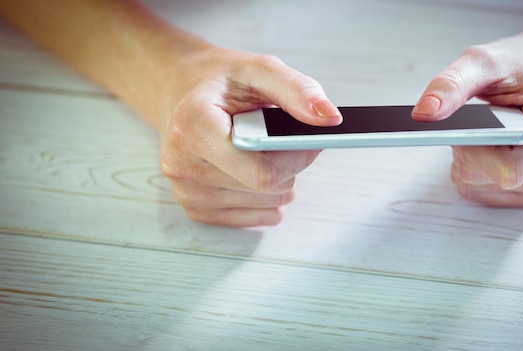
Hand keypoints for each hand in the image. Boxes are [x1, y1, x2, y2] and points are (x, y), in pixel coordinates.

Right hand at [159, 46, 341, 225]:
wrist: (179, 91)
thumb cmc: (219, 81)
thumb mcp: (259, 68)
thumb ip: (297, 90)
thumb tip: (329, 119)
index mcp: (193, 127)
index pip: (263, 170)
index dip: (297, 156)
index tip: (308, 138)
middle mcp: (182, 165)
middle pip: (268, 188)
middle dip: (290, 163)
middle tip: (281, 136)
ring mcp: (187, 193)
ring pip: (268, 204)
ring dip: (279, 179)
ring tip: (260, 148)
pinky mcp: (196, 210)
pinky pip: (256, 217)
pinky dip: (266, 195)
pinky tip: (253, 168)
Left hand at [411, 31, 522, 206]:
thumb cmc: (520, 65)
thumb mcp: (483, 60)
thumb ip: (452, 85)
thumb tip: (423, 114)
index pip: (509, 167)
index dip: (474, 152)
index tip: (458, 131)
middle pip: (491, 178)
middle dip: (468, 151)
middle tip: (474, 122)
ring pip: (483, 187)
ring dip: (470, 161)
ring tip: (487, 131)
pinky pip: (485, 194)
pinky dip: (475, 171)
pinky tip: (487, 148)